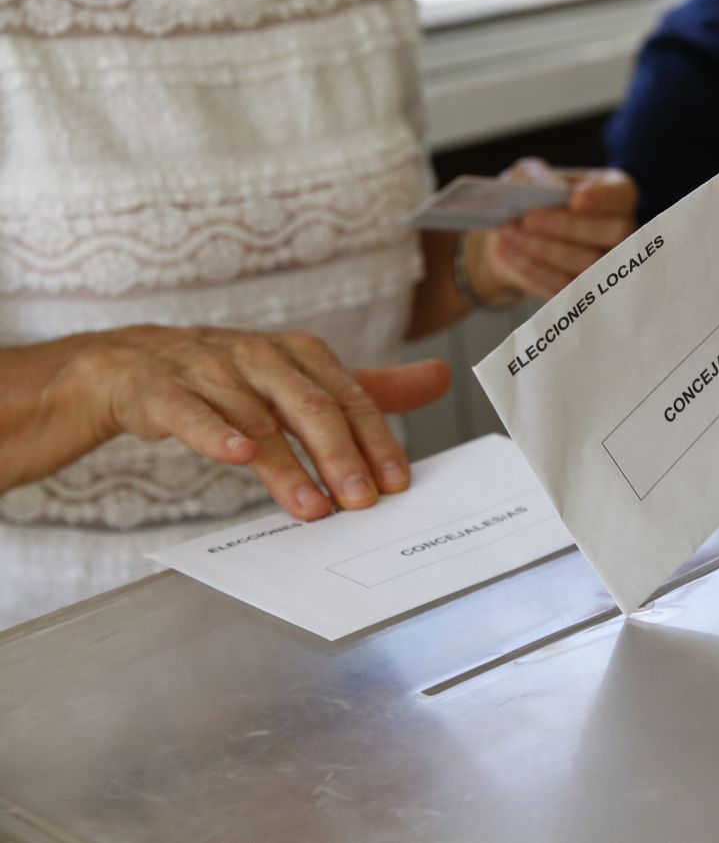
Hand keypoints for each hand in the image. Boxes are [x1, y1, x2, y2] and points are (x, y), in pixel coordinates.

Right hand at [71, 326, 449, 521]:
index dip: (376, 440)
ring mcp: (210, 371)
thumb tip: (440, 377)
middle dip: (340, 455)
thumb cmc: (234, 376)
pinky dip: (215, 434)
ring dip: (287, 466)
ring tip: (314, 508)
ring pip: (256, 419)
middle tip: (362, 501)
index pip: (350, 399)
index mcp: (300, 354)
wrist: (135, 363)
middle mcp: (260, 357)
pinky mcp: (163, 391)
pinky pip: (192, 413)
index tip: (397, 482)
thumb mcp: (305, 376)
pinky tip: (238, 457)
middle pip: (310, 407)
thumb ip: (370, 387)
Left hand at [475, 160, 638, 301]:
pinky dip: (535, 269)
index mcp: (615, 193)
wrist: (511, 234)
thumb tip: (551, 192)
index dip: (602, 198)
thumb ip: (537, 178)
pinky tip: (509, 252)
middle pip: (615, 232)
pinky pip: (568, 286)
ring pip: (589, 263)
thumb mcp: (528, 176)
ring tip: (509, 234)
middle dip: (570, 227)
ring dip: (545, 250)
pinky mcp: (585, 290)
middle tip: (528, 220)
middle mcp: (621, 230)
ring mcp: (607, 265)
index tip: (574, 200)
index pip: (622, 194)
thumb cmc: (529, 197)